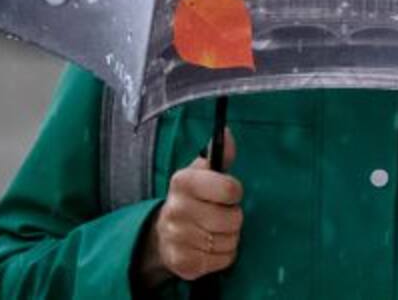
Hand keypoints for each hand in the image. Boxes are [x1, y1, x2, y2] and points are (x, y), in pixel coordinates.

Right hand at [135, 128, 242, 288]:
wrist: (163, 233)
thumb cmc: (192, 198)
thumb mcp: (203, 172)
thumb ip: (219, 155)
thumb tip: (228, 133)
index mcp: (183, 181)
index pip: (230, 189)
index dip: (234, 192)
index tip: (227, 193)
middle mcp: (176, 209)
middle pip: (233, 219)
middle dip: (233, 218)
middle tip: (221, 215)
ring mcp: (177, 238)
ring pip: (229, 241)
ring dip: (229, 238)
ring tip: (215, 231)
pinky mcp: (184, 263)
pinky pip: (223, 261)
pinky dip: (223, 255)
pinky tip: (210, 247)